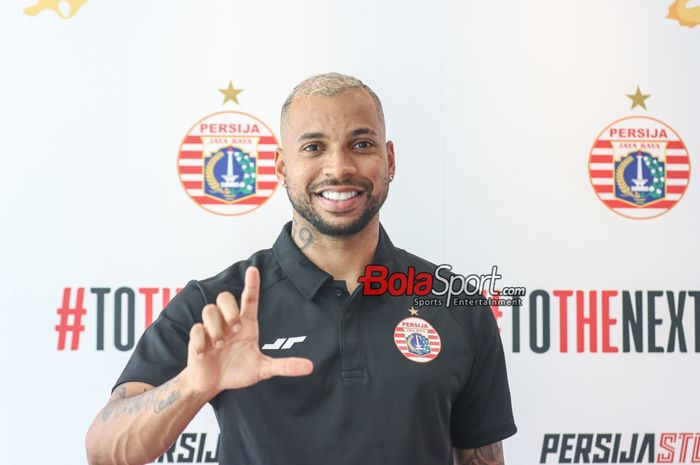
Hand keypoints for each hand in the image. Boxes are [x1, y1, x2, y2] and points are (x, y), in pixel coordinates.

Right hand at [185, 266, 312, 397]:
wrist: (212, 383)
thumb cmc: (237, 371)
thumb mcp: (263, 369)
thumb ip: (284, 366)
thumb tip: (310, 367)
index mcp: (246, 324)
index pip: (249, 299)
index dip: (251, 283)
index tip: (253, 269)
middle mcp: (228, 322)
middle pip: (225, 297)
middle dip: (230, 310)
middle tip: (235, 329)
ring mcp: (211, 328)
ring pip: (209, 310)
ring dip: (215, 328)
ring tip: (218, 346)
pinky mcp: (196, 338)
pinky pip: (196, 330)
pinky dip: (200, 343)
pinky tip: (203, 355)